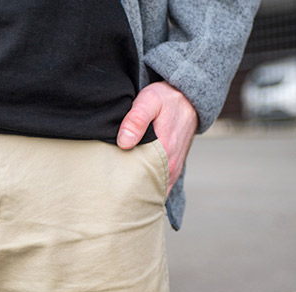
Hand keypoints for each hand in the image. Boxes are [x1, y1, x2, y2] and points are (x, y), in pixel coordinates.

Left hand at [117, 81, 197, 195]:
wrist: (188, 99)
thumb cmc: (167, 99)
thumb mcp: (150, 100)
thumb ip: (137, 119)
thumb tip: (124, 142)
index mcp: (164, 152)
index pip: (138, 179)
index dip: (120, 180)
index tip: (107, 176)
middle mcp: (170, 166)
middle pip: (143, 187)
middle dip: (126, 187)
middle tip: (108, 181)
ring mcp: (173, 170)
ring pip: (151, 188)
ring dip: (136, 186)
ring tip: (118, 181)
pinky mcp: (173, 169)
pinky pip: (157, 185)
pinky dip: (145, 184)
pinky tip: (131, 178)